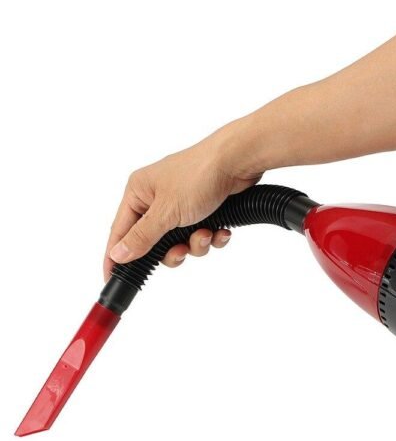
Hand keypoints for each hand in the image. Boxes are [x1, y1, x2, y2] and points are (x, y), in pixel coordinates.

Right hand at [103, 121, 263, 281]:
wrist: (238, 162)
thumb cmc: (198, 176)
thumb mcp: (166, 212)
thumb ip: (142, 237)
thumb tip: (117, 254)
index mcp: (139, 193)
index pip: (120, 231)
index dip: (116, 256)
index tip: (111, 279)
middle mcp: (157, 198)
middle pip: (153, 243)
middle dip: (172, 252)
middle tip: (181, 251)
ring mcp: (181, 204)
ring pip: (180, 242)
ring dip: (195, 244)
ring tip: (206, 233)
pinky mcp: (203, 209)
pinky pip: (201, 235)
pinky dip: (211, 237)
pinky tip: (221, 230)